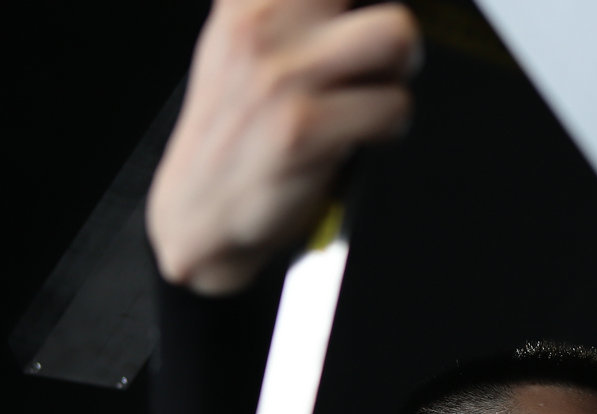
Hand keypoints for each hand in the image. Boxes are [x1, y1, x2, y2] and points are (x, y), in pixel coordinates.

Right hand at [148, 0, 418, 294]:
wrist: (200, 209)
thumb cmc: (237, 130)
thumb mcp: (245, 46)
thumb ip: (297, 14)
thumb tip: (363, 7)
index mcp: (247, 1)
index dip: (364, 5)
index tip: (357, 27)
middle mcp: (261, 27)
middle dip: (392, 31)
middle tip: (375, 63)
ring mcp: (281, 77)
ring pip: (396, 36)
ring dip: (396, 73)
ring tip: (368, 98)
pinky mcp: (303, 128)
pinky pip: (393, 106)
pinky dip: (389, 126)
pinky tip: (358, 136)